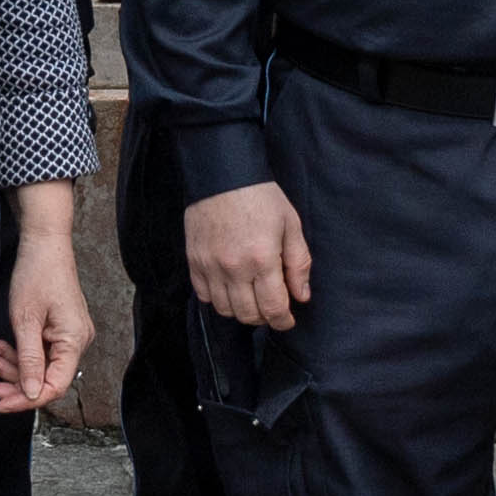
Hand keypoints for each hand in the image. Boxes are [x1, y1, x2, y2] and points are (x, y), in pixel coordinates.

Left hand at [0, 188, 92, 415]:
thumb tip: (31, 393)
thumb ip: (29, 360)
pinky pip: (41, 352)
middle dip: (15, 385)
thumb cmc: (38, 273)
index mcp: (74, 340)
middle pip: (47, 378)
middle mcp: (78, 341)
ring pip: (41, 367)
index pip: (54, 385)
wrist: (44, 244)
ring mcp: (70, 336)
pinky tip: (1, 348)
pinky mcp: (61, 330)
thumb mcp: (25, 320)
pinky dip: (20, 354)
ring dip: (14, 368)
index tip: (1, 403)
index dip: (27, 399)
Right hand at [186, 180, 311, 330]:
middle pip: (248, 314)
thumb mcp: (291, 225)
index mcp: (262, 258)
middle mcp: (234, 268)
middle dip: (264, 318)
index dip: (283, 321)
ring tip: (251, 297)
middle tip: (271, 308)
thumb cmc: (261, 197)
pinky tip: (229, 287)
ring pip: (225, 309)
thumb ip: (299, 263)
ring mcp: (210, 266)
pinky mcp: (194, 261)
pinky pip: (204, 295)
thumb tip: (301, 296)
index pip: (273, 307)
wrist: (222, 174)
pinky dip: (218, 298)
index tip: (287, 321)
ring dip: (241, 310)